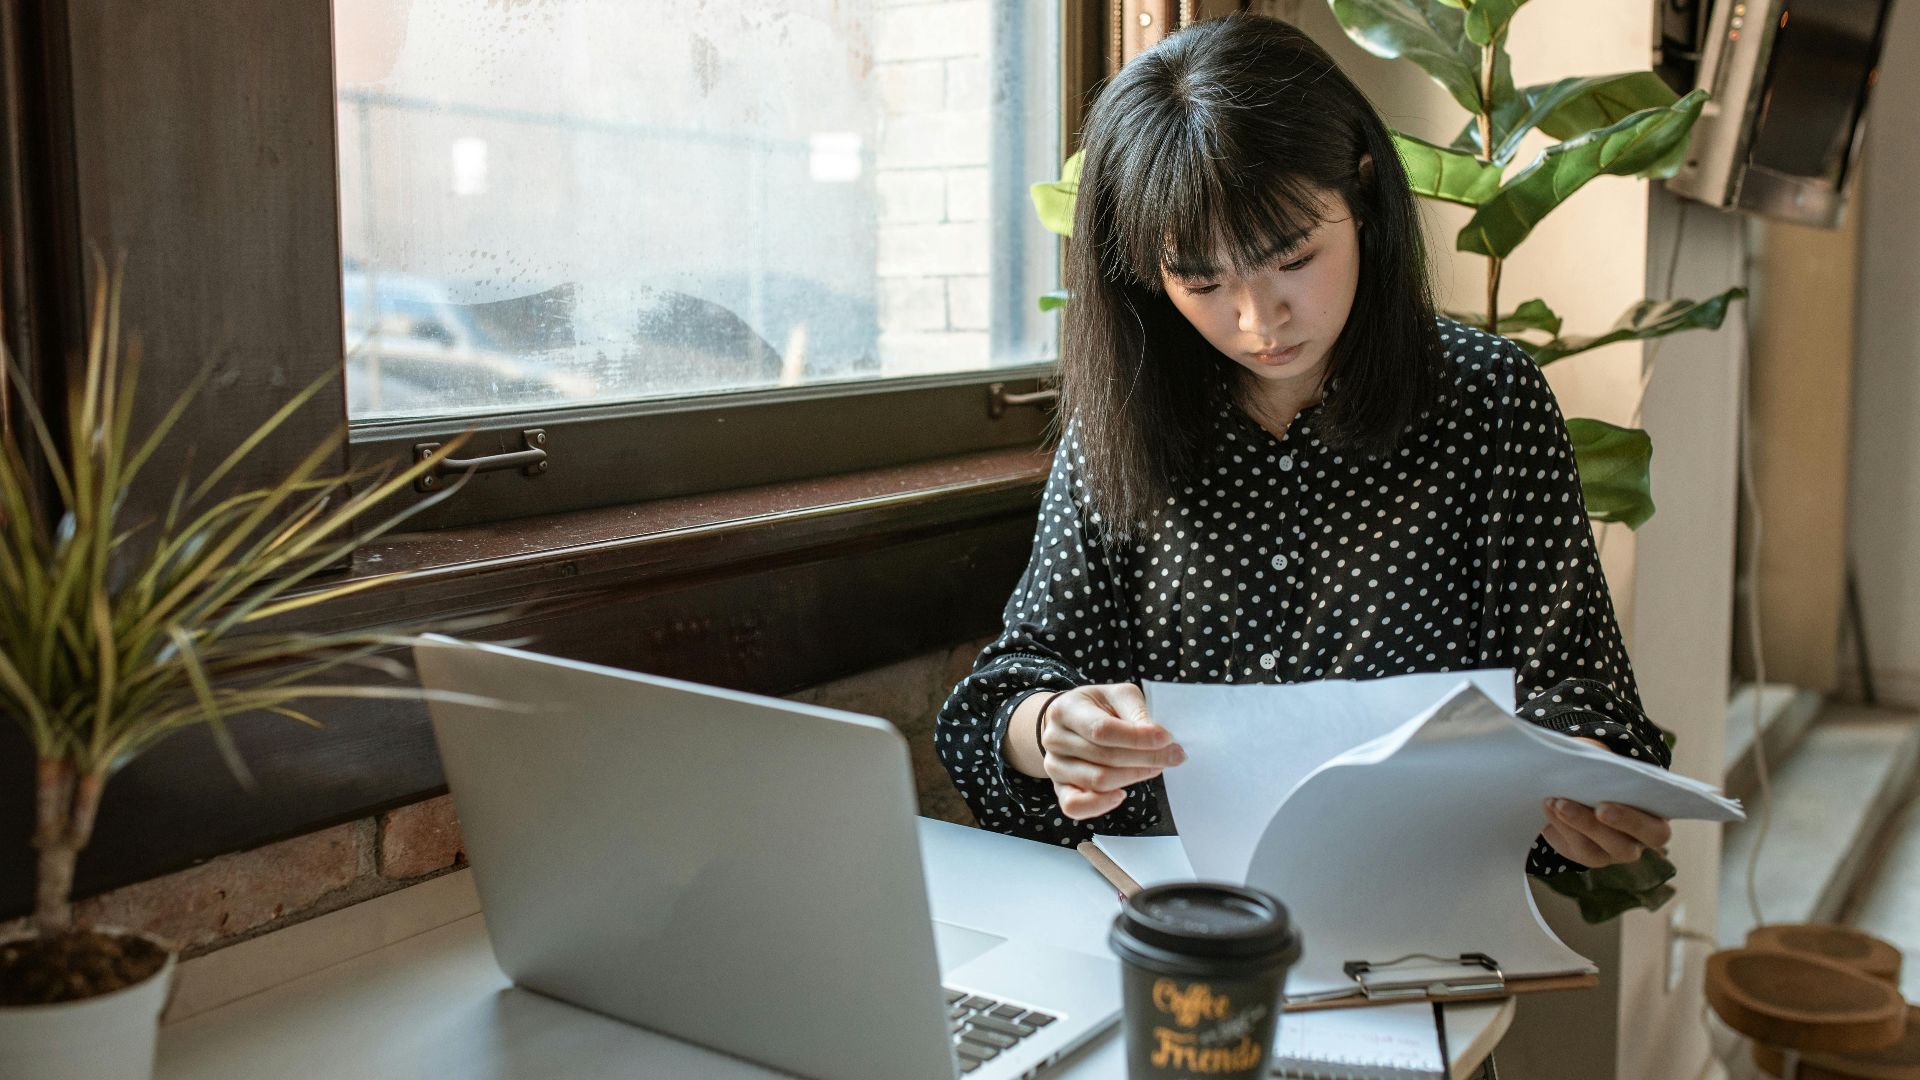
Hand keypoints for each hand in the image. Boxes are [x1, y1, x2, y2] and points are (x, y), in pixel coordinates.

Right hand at [1038, 683, 1185, 819]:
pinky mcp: (1059, 788)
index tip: (1167, 739)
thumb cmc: (1098, 707)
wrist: (1067, 722)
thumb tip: (1159, 738)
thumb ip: (1136, 711)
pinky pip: (1075, 806)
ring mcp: (1054, 766)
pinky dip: (1101, 804)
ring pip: (1099, 782)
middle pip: (1105, 758)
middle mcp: (1055, 739)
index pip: (1102, 730)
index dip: (1138, 738)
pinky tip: (1121, 794)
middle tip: (1174, 755)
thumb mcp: (1117, 695)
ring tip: (1154, 766)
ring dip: (1134, 777)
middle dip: (1146, 758)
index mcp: (1066, 710)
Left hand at [1540, 735, 1671, 866]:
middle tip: (1566, 806)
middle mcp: (1634, 844)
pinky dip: (1559, 828)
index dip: (1631, 822)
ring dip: (1571, 825)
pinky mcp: (1585, 854)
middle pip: (1623, 847)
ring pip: (1594, 852)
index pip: (1654, 833)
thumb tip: (1585, 759)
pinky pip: (1573, 849)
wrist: (1586, 786)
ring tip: (1554, 802)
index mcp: (1654, 823)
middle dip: (1593, 827)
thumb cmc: (1608, 774)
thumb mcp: (1612, 767)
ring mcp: (1608, 853)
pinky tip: (1547, 808)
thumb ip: (1608, 766)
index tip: (1602, 807)